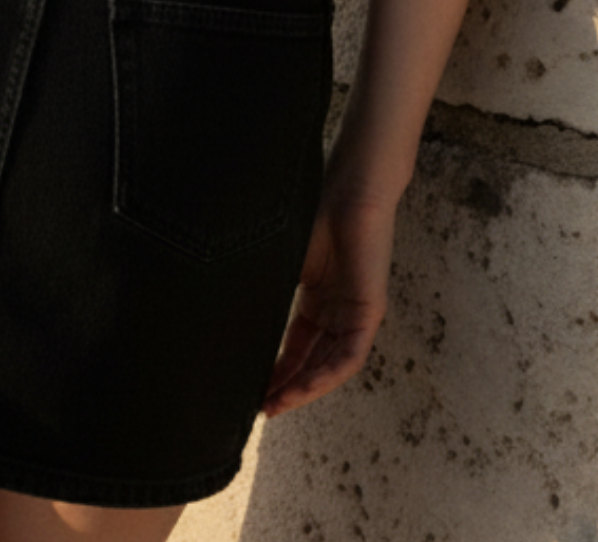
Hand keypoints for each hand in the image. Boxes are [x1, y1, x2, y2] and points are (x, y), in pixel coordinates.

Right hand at [261, 195, 397, 415]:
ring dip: (304, 389)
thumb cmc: (317, 211)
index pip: (296, 344)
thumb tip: (228, 315)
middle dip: (286, 386)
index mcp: (318, 298)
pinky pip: (348, 357)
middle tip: (259, 406)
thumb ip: (270, 290)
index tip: (251, 387)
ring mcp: (355, 313)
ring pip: (330, 366)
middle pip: (311, 360)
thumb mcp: (285, 259)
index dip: (275, 368)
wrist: (351, 190)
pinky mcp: (369, 313)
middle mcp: (337, 311)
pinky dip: (325, 376)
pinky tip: (301, 388)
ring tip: (275, 404)